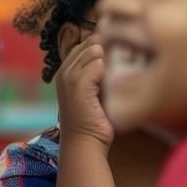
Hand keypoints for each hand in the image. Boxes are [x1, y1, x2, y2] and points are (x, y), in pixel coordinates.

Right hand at [55, 34, 112, 151]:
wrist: (85, 143)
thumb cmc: (94, 120)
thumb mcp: (96, 91)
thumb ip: (100, 72)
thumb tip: (118, 51)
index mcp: (66, 71)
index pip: (87, 44)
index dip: (105, 49)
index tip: (119, 62)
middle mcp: (64, 70)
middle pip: (91, 43)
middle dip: (109, 51)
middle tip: (122, 70)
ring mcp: (69, 76)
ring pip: (95, 50)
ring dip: (110, 62)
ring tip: (117, 80)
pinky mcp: (77, 83)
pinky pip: (98, 64)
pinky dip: (109, 74)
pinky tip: (112, 89)